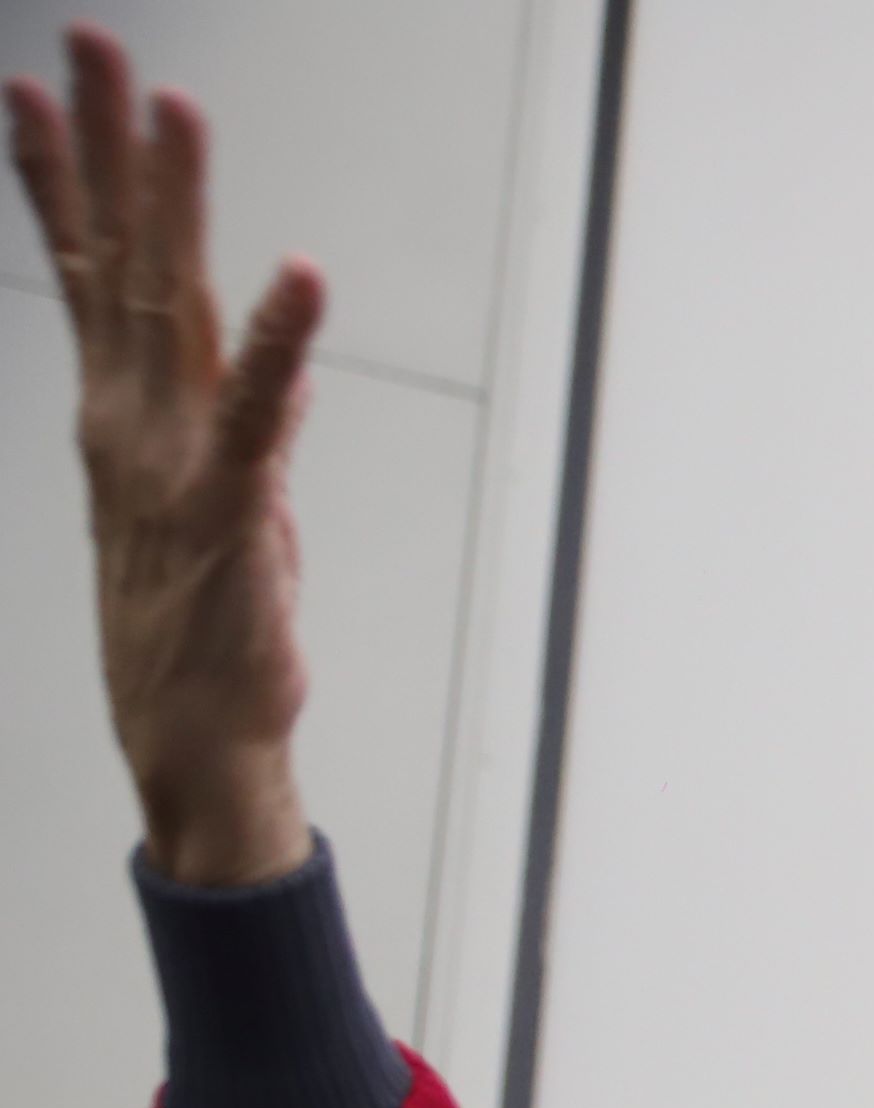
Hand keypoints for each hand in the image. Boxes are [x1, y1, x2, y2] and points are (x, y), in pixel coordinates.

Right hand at [8, 28, 321, 884]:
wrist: (193, 733)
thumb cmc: (207, 622)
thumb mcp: (230, 502)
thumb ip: (248, 423)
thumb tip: (276, 366)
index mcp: (126, 409)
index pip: (90, 267)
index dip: (67, 173)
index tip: (35, 82)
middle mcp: (134, 416)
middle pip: (121, 253)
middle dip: (108, 142)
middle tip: (89, 39)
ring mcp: (173, 457)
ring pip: (172, 303)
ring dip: (176, 203)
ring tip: (174, 106)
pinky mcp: (231, 507)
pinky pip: (259, 410)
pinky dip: (282, 342)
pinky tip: (300, 275)